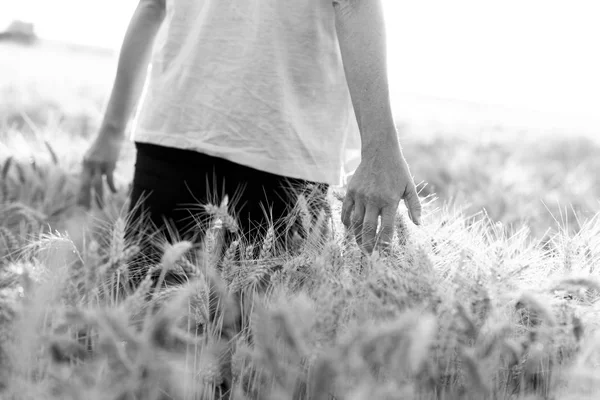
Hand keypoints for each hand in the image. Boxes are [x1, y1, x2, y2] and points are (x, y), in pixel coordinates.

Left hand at [78, 128, 123, 208]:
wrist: (110, 133)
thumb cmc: (103, 144)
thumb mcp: (93, 155)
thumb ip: (91, 167)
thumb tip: (92, 179)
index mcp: (84, 164)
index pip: (81, 182)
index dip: (80, 194)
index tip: (79, 205)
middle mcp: (89, 165)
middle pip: (86, 185)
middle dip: (86, 198)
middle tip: (86, 210)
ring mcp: (99, 165)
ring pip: (97, 185)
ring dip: (99, 197)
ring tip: (101, 207)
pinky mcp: (109, 164)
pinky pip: (110, 179)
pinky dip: (112, 187)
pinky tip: (115, 192)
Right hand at [341, 139, 420, 254]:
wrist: (379, 151)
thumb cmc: (397, 170)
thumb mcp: (409, 187)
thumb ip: (414, 206)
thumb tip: (418, 224)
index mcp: (389, 200)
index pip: (386, 228)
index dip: (385, 243)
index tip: (384, 253)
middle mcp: (373, 199)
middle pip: (368, 228)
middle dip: (368, 244)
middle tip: (369, 255)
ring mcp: (360, 195)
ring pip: (356, 222)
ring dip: (357, 236)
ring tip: (360, 246)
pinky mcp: (351, 191)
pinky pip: (346, 210)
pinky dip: (347, 222)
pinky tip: (350, 229)